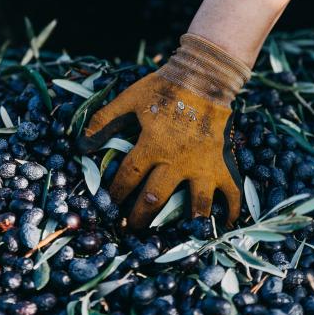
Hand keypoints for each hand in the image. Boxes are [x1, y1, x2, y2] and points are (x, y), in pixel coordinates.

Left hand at [79, 34, 250, 228]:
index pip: (128, 176)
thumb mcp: (129, 99)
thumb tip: (82, 142)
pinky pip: (231, 192)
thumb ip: (105, 119)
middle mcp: (177, 161)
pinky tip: (224, 225)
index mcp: (152, 145)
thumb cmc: (165, 87)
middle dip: (139, 217)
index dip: (115, 193)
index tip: (109, 203)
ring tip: (175, 238)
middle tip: (131, 228)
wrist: (206, 76)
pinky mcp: (222, 164)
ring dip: (184, 224)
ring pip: (195, 205)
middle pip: (154, 198)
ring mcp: (202, 165)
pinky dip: (231, 211)